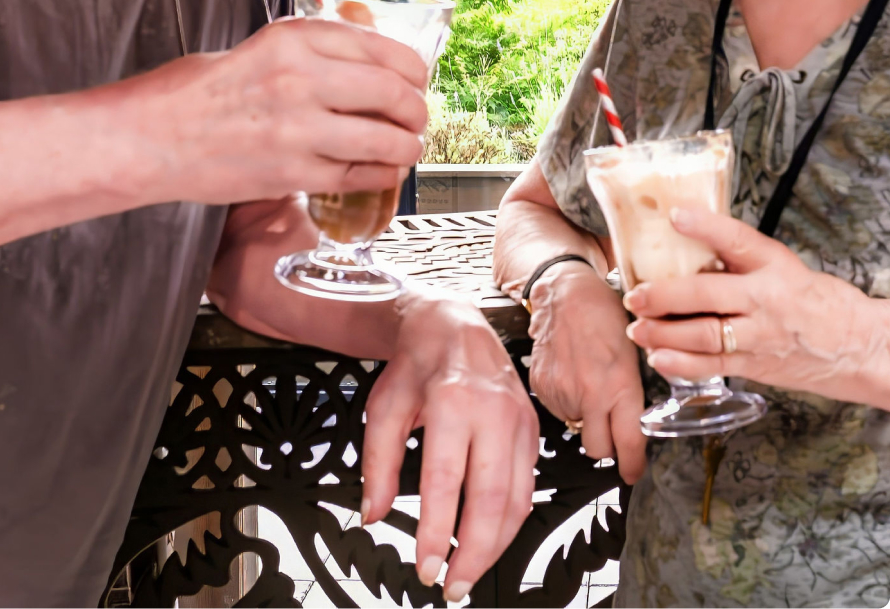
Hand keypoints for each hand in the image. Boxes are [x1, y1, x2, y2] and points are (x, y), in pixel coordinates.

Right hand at [131, 16, 427, 203]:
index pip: (381, 47)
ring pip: (387, 139)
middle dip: (417, 108)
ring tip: (407, 148)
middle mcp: (301, 78)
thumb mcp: (259, 48)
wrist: (149, 138)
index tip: (416, 79)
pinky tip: (382, 171)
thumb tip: (368, 59)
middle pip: (394, 91)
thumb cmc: (196, 92)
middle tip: (417, 117)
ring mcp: (299, 129)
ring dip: (409, 146)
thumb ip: (313, 51)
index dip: (412, 69)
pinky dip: (382, 175)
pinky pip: (360, 175)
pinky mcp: (292, 174)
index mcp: (293, 39)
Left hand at [360, 294, 538, 601]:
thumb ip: (378, 461)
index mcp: (453, 400)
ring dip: (497, 545)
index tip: (425, 566)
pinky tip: (492, 538)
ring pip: (517, 498)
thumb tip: (373, 511)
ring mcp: (519, 419)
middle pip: (491, 498)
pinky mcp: (532, 428)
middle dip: (474, 553)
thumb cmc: (418, 362)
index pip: (446, 482)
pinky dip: (512, 520)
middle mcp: (493, 410)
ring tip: (470, 573)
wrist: (453, 324)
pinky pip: (528, 485)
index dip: (437, 533)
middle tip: (451, 585)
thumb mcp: (384, 404)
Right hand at [526, 263, 646, 483]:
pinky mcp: (541, 386)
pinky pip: (557, 410)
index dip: (634, 465)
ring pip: (576, 428)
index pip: (628, 444)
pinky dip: (566, 402)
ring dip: (584, 418)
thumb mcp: (636, 350)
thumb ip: (636, 389)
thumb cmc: (604, 313)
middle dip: (607, 445)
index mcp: (620, 385)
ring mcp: (562, 391)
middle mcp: (589, 394)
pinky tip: (572, 377)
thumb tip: (641, 422)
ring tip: (589, 386)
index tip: (634, 472)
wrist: (565, 292)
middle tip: (611, 428)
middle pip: (598, 449)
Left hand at [624, 207, 882, 402]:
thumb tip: (687, 232)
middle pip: (709, 294)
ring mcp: (760, 336)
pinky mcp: (757, 366)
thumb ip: (739, 255)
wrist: (858, 347)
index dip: (705, 225)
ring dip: (664, 334)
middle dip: (665, 296)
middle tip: (635, 295)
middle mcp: (765, 300)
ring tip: (637, 328)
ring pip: (705, 335)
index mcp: (773, 266)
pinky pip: (715, 366)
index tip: (675, 215)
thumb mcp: (783, 265)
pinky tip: (658, 358)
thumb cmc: (814, 300)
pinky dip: (683, 364)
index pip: (738, 240)